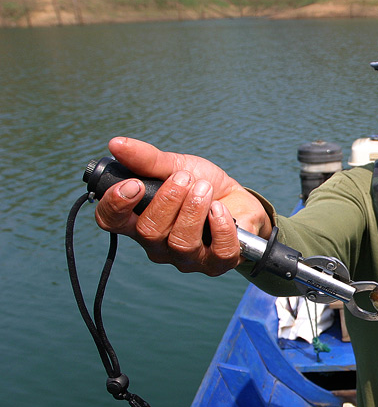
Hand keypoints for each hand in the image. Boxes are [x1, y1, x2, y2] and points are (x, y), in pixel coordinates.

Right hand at [94, 137, 271, 275]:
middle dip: (168, 200)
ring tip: (204, 188)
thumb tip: (115, 143)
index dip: (116, 204)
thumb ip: (147, 159)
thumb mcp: (175, 165)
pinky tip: (220, 209)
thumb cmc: (202, 185)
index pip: (110, 221)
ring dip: (194, 210)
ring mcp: (186, 258)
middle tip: (185, 178)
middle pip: (148, 232)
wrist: (237, 198)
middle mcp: (157, 245)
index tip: (134, 183)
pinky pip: (219, 252)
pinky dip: (221, 227)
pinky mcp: (217, 263)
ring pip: (182, 243)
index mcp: (138, 220)